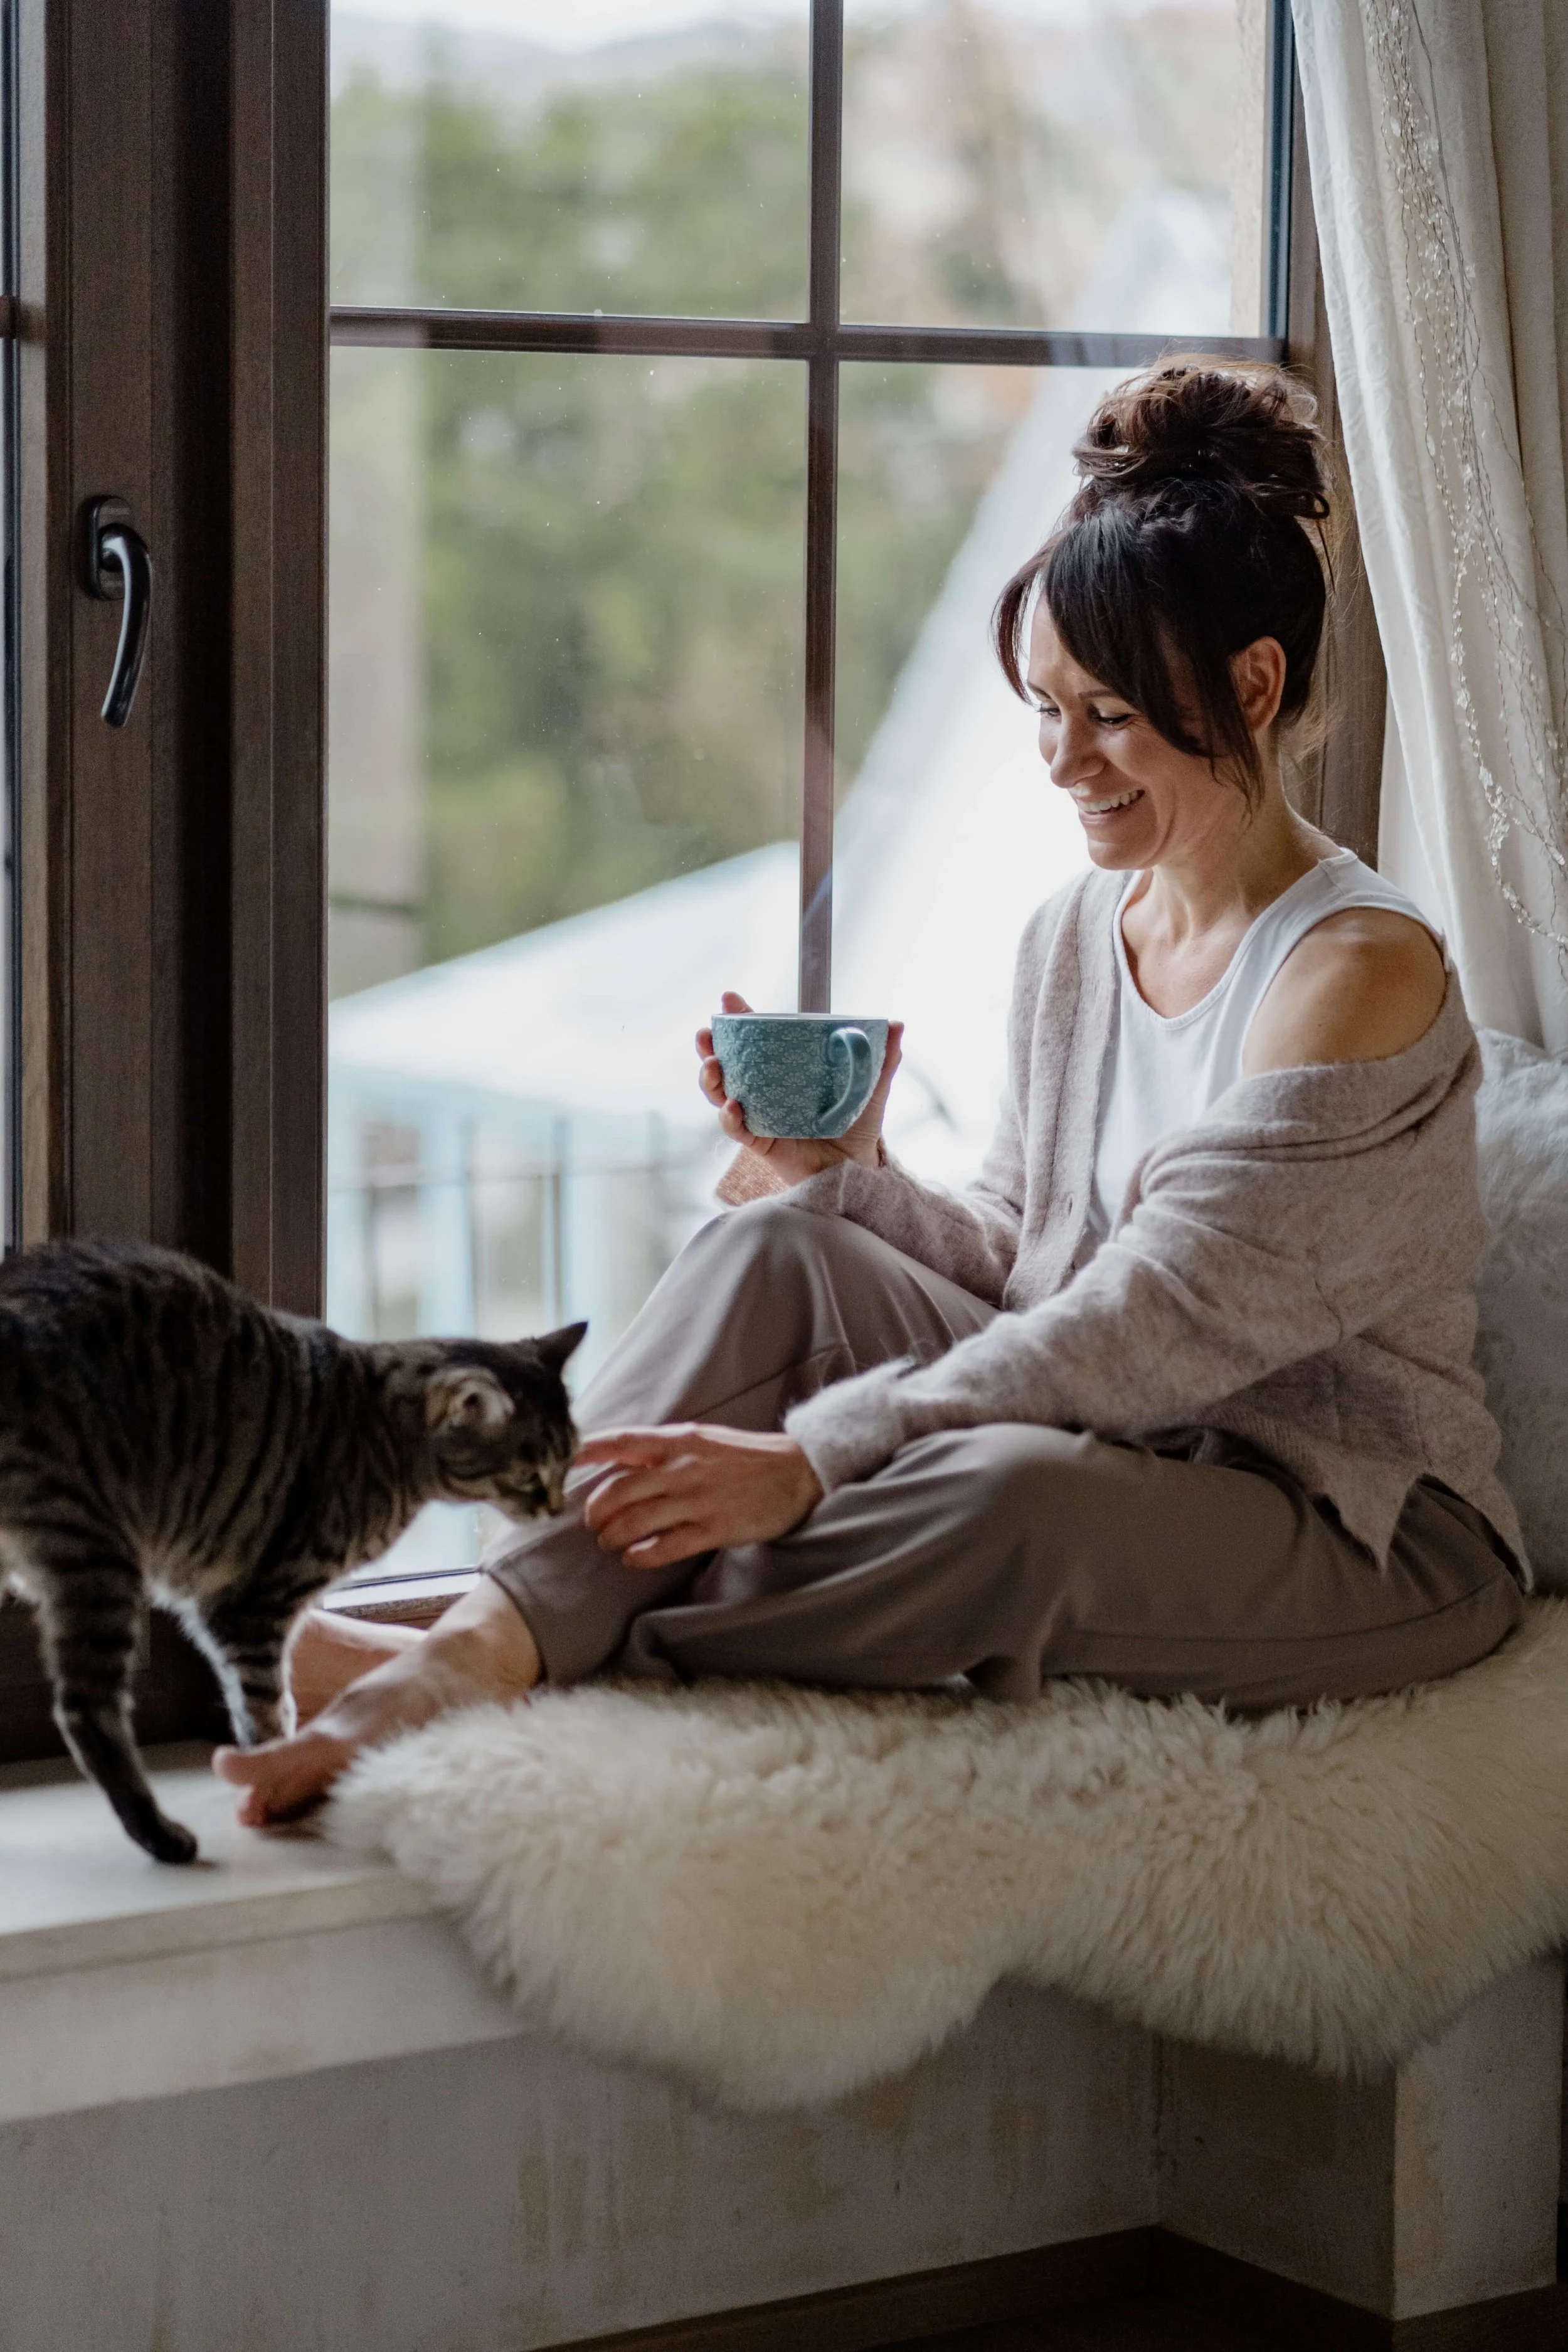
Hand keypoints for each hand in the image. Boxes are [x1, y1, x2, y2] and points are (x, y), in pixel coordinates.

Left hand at [574, 1423, 824, 1569]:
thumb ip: (662, 1449)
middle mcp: (683, 1467)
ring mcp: (699, 1499)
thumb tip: (619, 1460)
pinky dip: (642, 1555)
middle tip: (592, 1522)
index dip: (585, 1452)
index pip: (620, 1442)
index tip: (559, 1462)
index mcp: (677, 1440)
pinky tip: (634, 1558)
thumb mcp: (701, 1439)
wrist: (797, 1472)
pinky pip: (666, 1546)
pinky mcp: (715, 1528)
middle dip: (596, 1510)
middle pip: (619, 1490)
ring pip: (637, 1521)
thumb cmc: (744, 1456)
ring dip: (614, 1535)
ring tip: (610, 1542)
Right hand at [696, 991, 903, 1186]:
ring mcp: (760, 1116)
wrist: (859, 1169)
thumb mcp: (871, 1088)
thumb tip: (897, 1023)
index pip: (755, 1040)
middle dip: (710, 1046)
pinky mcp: (761, 1142)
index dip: (739, 1019)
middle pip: (727, 1064)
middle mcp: (765, 1091)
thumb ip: (882, 1058)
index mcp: (785, 1071)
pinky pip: (737, 1129)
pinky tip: (733, 1106)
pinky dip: (729, 1117)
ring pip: (721, 1095)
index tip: (728, 1000)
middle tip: (705, 1033)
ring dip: (711, 1079)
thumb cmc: (859, 1127)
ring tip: (712, 1065)